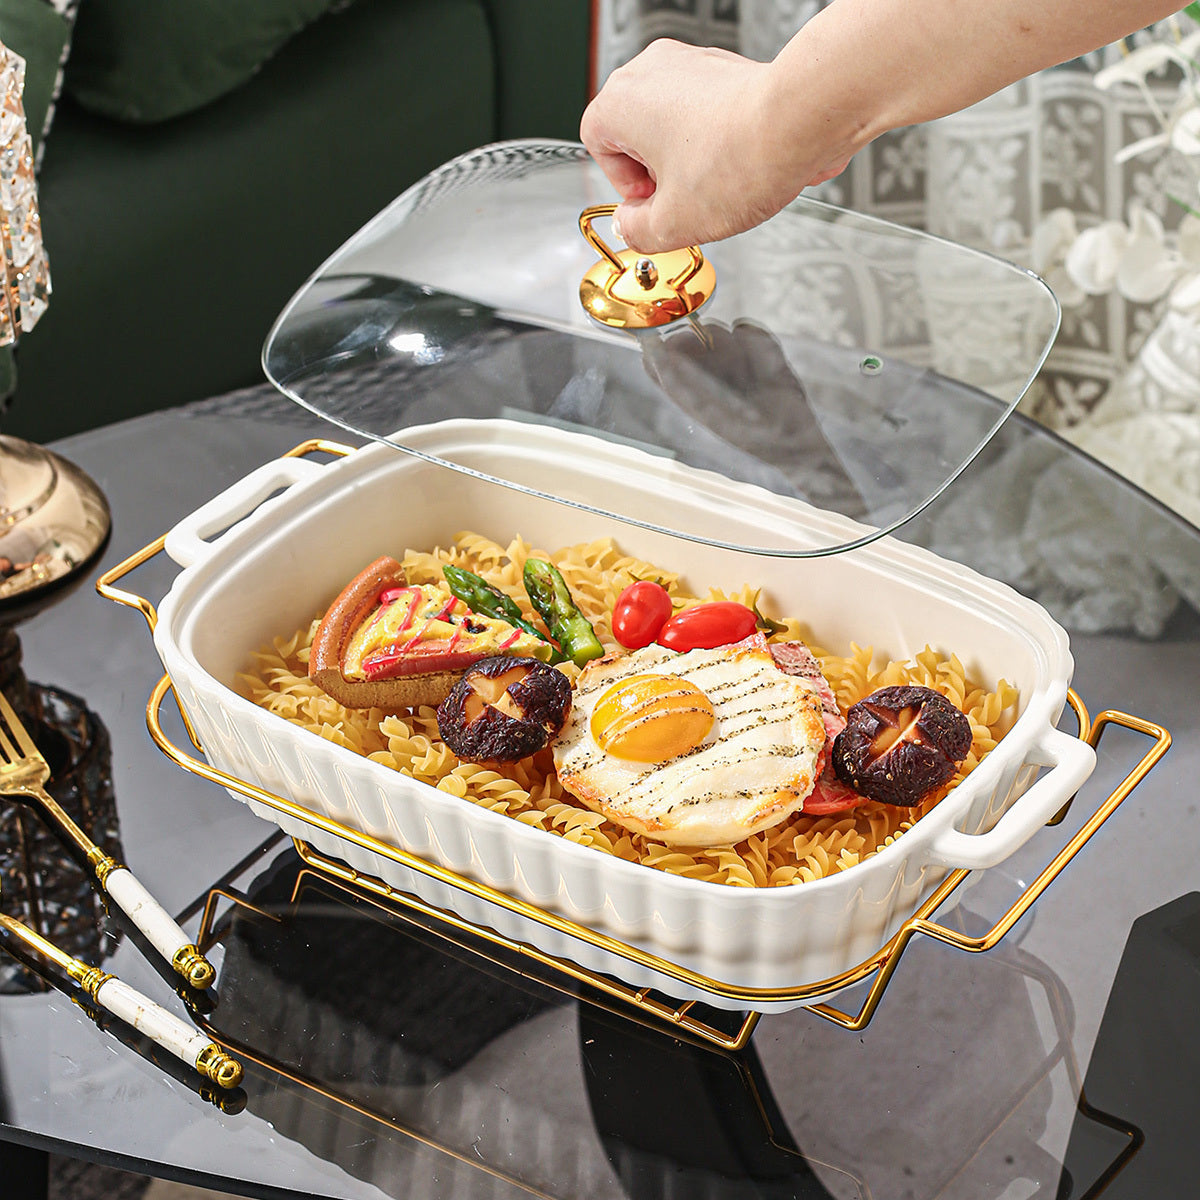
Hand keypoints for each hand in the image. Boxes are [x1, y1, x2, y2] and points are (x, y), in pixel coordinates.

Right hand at [580, 39, 851, 252]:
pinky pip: (706, 113)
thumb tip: (632, 227)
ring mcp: (692, 63)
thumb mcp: (672, 223)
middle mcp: (652, 70)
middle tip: (681, 199)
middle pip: (634, 132)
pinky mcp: (727, 69)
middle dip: (655, 173)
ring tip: (715, 185)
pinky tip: (737, 166)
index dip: (623, 185)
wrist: (801, 123)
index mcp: (622, 101)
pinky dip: (715, 142)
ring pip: (672, 123)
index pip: (597, 145)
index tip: (650, 204)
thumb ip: (636, 231)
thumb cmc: (739, 158)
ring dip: (686, 160)